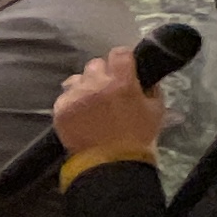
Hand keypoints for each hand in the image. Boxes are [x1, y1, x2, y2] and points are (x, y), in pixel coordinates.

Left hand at [51, 51, 166, 163]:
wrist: (110, 163)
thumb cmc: (137, 137)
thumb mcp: (156, 110)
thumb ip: (151, 88)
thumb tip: (145, 77)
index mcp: (122, 82)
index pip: (119, 53)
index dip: (122, 59)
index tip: (123, 68)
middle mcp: (96, 84)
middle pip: (95, 64)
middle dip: (102, 74)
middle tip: (107, 90)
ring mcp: (76, 96)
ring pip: (77, 79)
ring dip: (84, 86)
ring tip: (91, 103)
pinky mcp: (60, 108)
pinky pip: (64, 96)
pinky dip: (72, 102)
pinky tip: (80, 115)